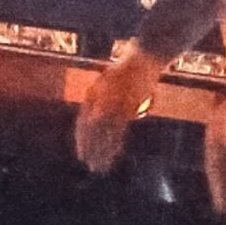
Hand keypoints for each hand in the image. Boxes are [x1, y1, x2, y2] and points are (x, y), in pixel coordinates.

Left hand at [75, 44, 163, 172]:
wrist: (143, 59)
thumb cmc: (128, 70)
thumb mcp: (109, 82)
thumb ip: (102, 100)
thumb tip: (97, 119)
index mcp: (94, 95)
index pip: (83, 122)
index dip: (82, 139)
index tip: (82, 154)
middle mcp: (101, 100)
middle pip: (92, 130)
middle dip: (90, 148)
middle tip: (89, 164)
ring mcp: (114, 103)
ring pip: (105, 132)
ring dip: (102, 151)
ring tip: (100, 166)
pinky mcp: (128, 105)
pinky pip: (119, 129)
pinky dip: (116, 143)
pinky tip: (114, 153)